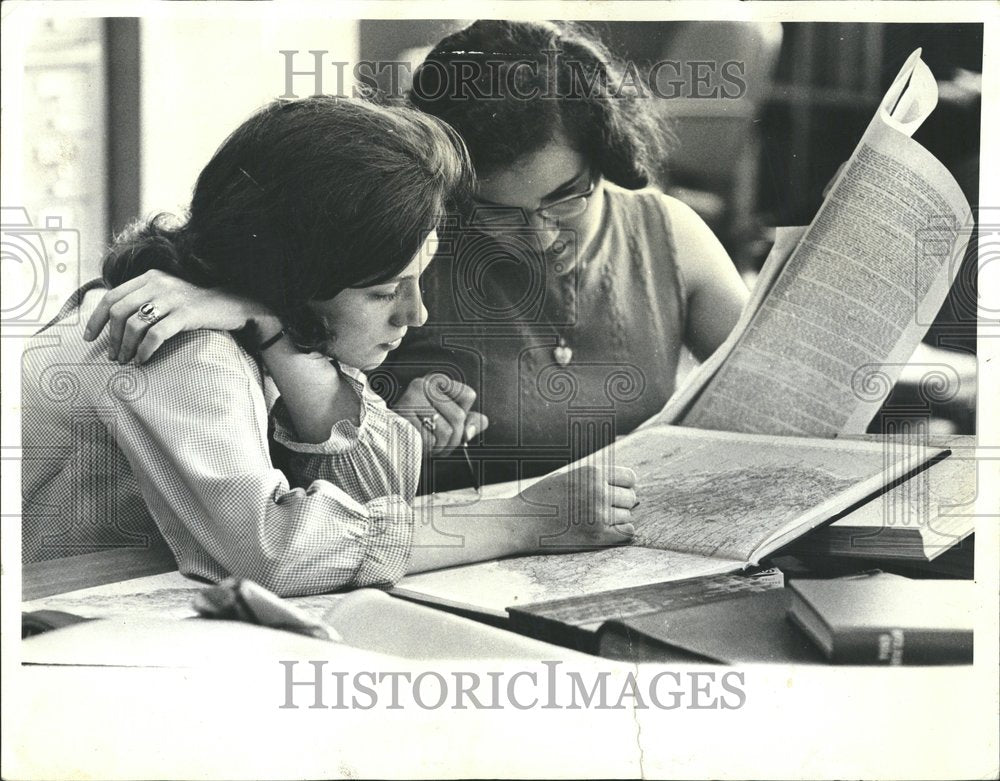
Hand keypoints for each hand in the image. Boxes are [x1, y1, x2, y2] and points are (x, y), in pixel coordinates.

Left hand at [83, 270, 275, 363]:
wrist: (232, 304)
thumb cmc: (196, 305)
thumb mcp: (167, 294)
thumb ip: (144, 299)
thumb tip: (113, 320)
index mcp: (149, 277)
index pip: (111, 296)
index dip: (96, 319)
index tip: (89, 338)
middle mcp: (158, 284)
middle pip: (119, 312)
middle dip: (111, 337)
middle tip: (113, 356)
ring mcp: (172, 298)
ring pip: (134, 325)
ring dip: (126, 347)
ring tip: (127, 361)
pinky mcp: (185, 314)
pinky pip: (156, 335)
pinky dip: (145, 350)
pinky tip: (143, 360)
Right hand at [392, 373, 488, 455]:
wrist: (390, 444)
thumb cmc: (420, 432)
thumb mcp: (448, 424)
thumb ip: (468, 422)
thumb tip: (482, 423)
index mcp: (436, 382)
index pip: (468, 395)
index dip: (464, 416)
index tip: (448, 421)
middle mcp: (424, 384)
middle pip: (459, 416)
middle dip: (453, 438)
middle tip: (437, 439)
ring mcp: (413, 397)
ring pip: (448, 430)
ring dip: (441, 446)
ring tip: (427, 442)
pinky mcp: (404, 414)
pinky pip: (431, 439)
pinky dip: (428, 448)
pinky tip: (417, 443)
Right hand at [519, 464, 637, 550]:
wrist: (521, 523)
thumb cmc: (543, 499)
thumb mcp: (568, 476)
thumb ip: (594, 478)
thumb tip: (627, 485)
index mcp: (592, 473)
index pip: (630, 478)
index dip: (624, 486)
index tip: (614, 493)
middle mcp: (598, 491)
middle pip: (631, 498)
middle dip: (620, 504)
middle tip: (601, 509)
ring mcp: (598, 514)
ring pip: (628, 517)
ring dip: (617, 520)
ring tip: (595, 520)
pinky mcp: (597, 536)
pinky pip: (627, 533)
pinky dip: (620, 533)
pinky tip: (605, 531)